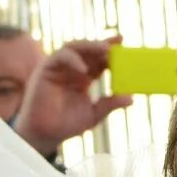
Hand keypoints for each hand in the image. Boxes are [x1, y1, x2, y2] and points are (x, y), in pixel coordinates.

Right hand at [13, 37, 133, 156]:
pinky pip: (60, 57)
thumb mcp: (94, 114)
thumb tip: (131, 98)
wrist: (45, 135)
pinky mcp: (46, 69)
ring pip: (74, 48)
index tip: (124, 44)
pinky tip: (84, 69)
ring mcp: (58, 67)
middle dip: (103, 44)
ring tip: (105, 49)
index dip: (111, 51)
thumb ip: (110, 104)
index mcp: (83, 77)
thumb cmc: (67, 125)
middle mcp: (71, 69)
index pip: (99, 60)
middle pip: (88, 50)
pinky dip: (73, 60)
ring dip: (90, 46)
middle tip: (118, 42)